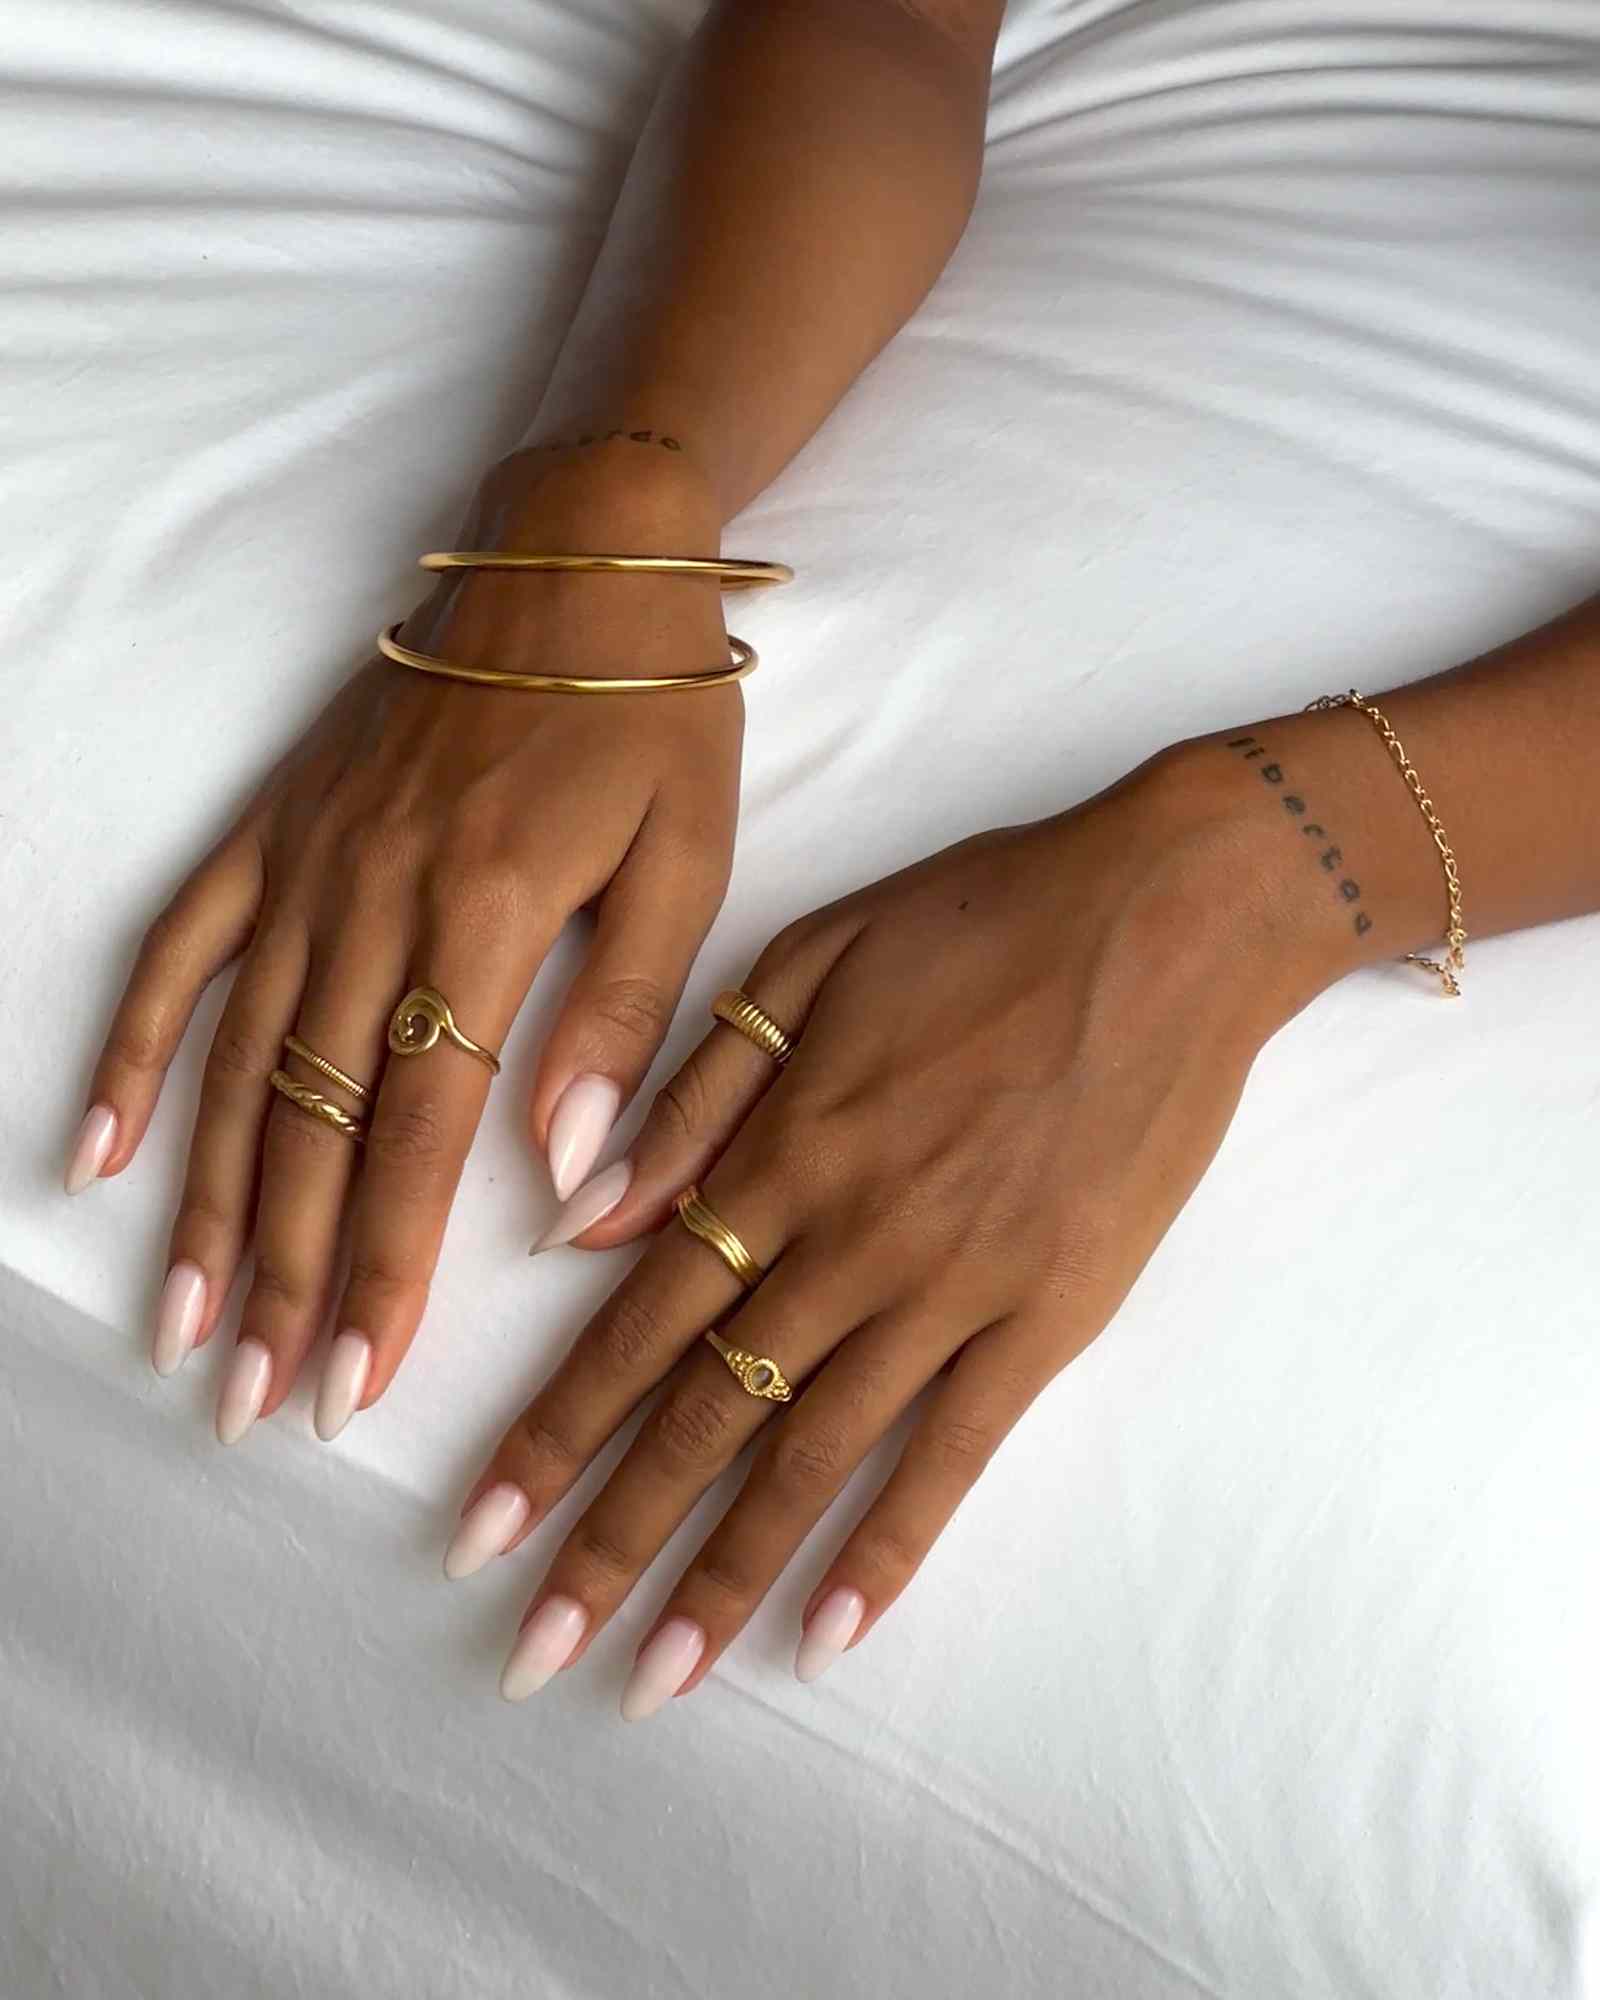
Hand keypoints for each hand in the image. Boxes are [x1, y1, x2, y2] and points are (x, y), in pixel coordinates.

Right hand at [70, 442, 743, 1439]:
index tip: (356, 1382)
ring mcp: (308, 867)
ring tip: (184, 1330)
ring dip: (209, 1207)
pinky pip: (182, 952)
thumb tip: (566, 1172)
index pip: (423, 1136)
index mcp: (489, 919)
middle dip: (290, 1278)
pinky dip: (131, 1053)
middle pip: (317, 1127)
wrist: (581, 553)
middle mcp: (374, 904)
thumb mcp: (686, 859)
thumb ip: (623, 1017)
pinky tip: (95, 1152)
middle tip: (261, 1402)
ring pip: (240, 1068)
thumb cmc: (651, 711)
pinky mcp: (275, 832)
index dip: (387, 1271)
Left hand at [457, 739, 1344, 1713]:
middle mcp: (848, 1238)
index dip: (551, 1435)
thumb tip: (581, 1218)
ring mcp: (954, 1286)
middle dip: (608, 1541)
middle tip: (529, 1654)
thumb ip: (694, 1096)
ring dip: (724, 1575)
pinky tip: (827, 1636)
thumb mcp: (807, 961)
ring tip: (652, 1682)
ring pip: (812, 1454)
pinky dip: (889, 1547)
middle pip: (703, 1416)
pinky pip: (956, 1453)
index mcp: (779, 1150)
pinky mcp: (1051, 1315)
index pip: (635, 1325)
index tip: (478, 1530)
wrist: (1170, 919)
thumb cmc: (981, 917)